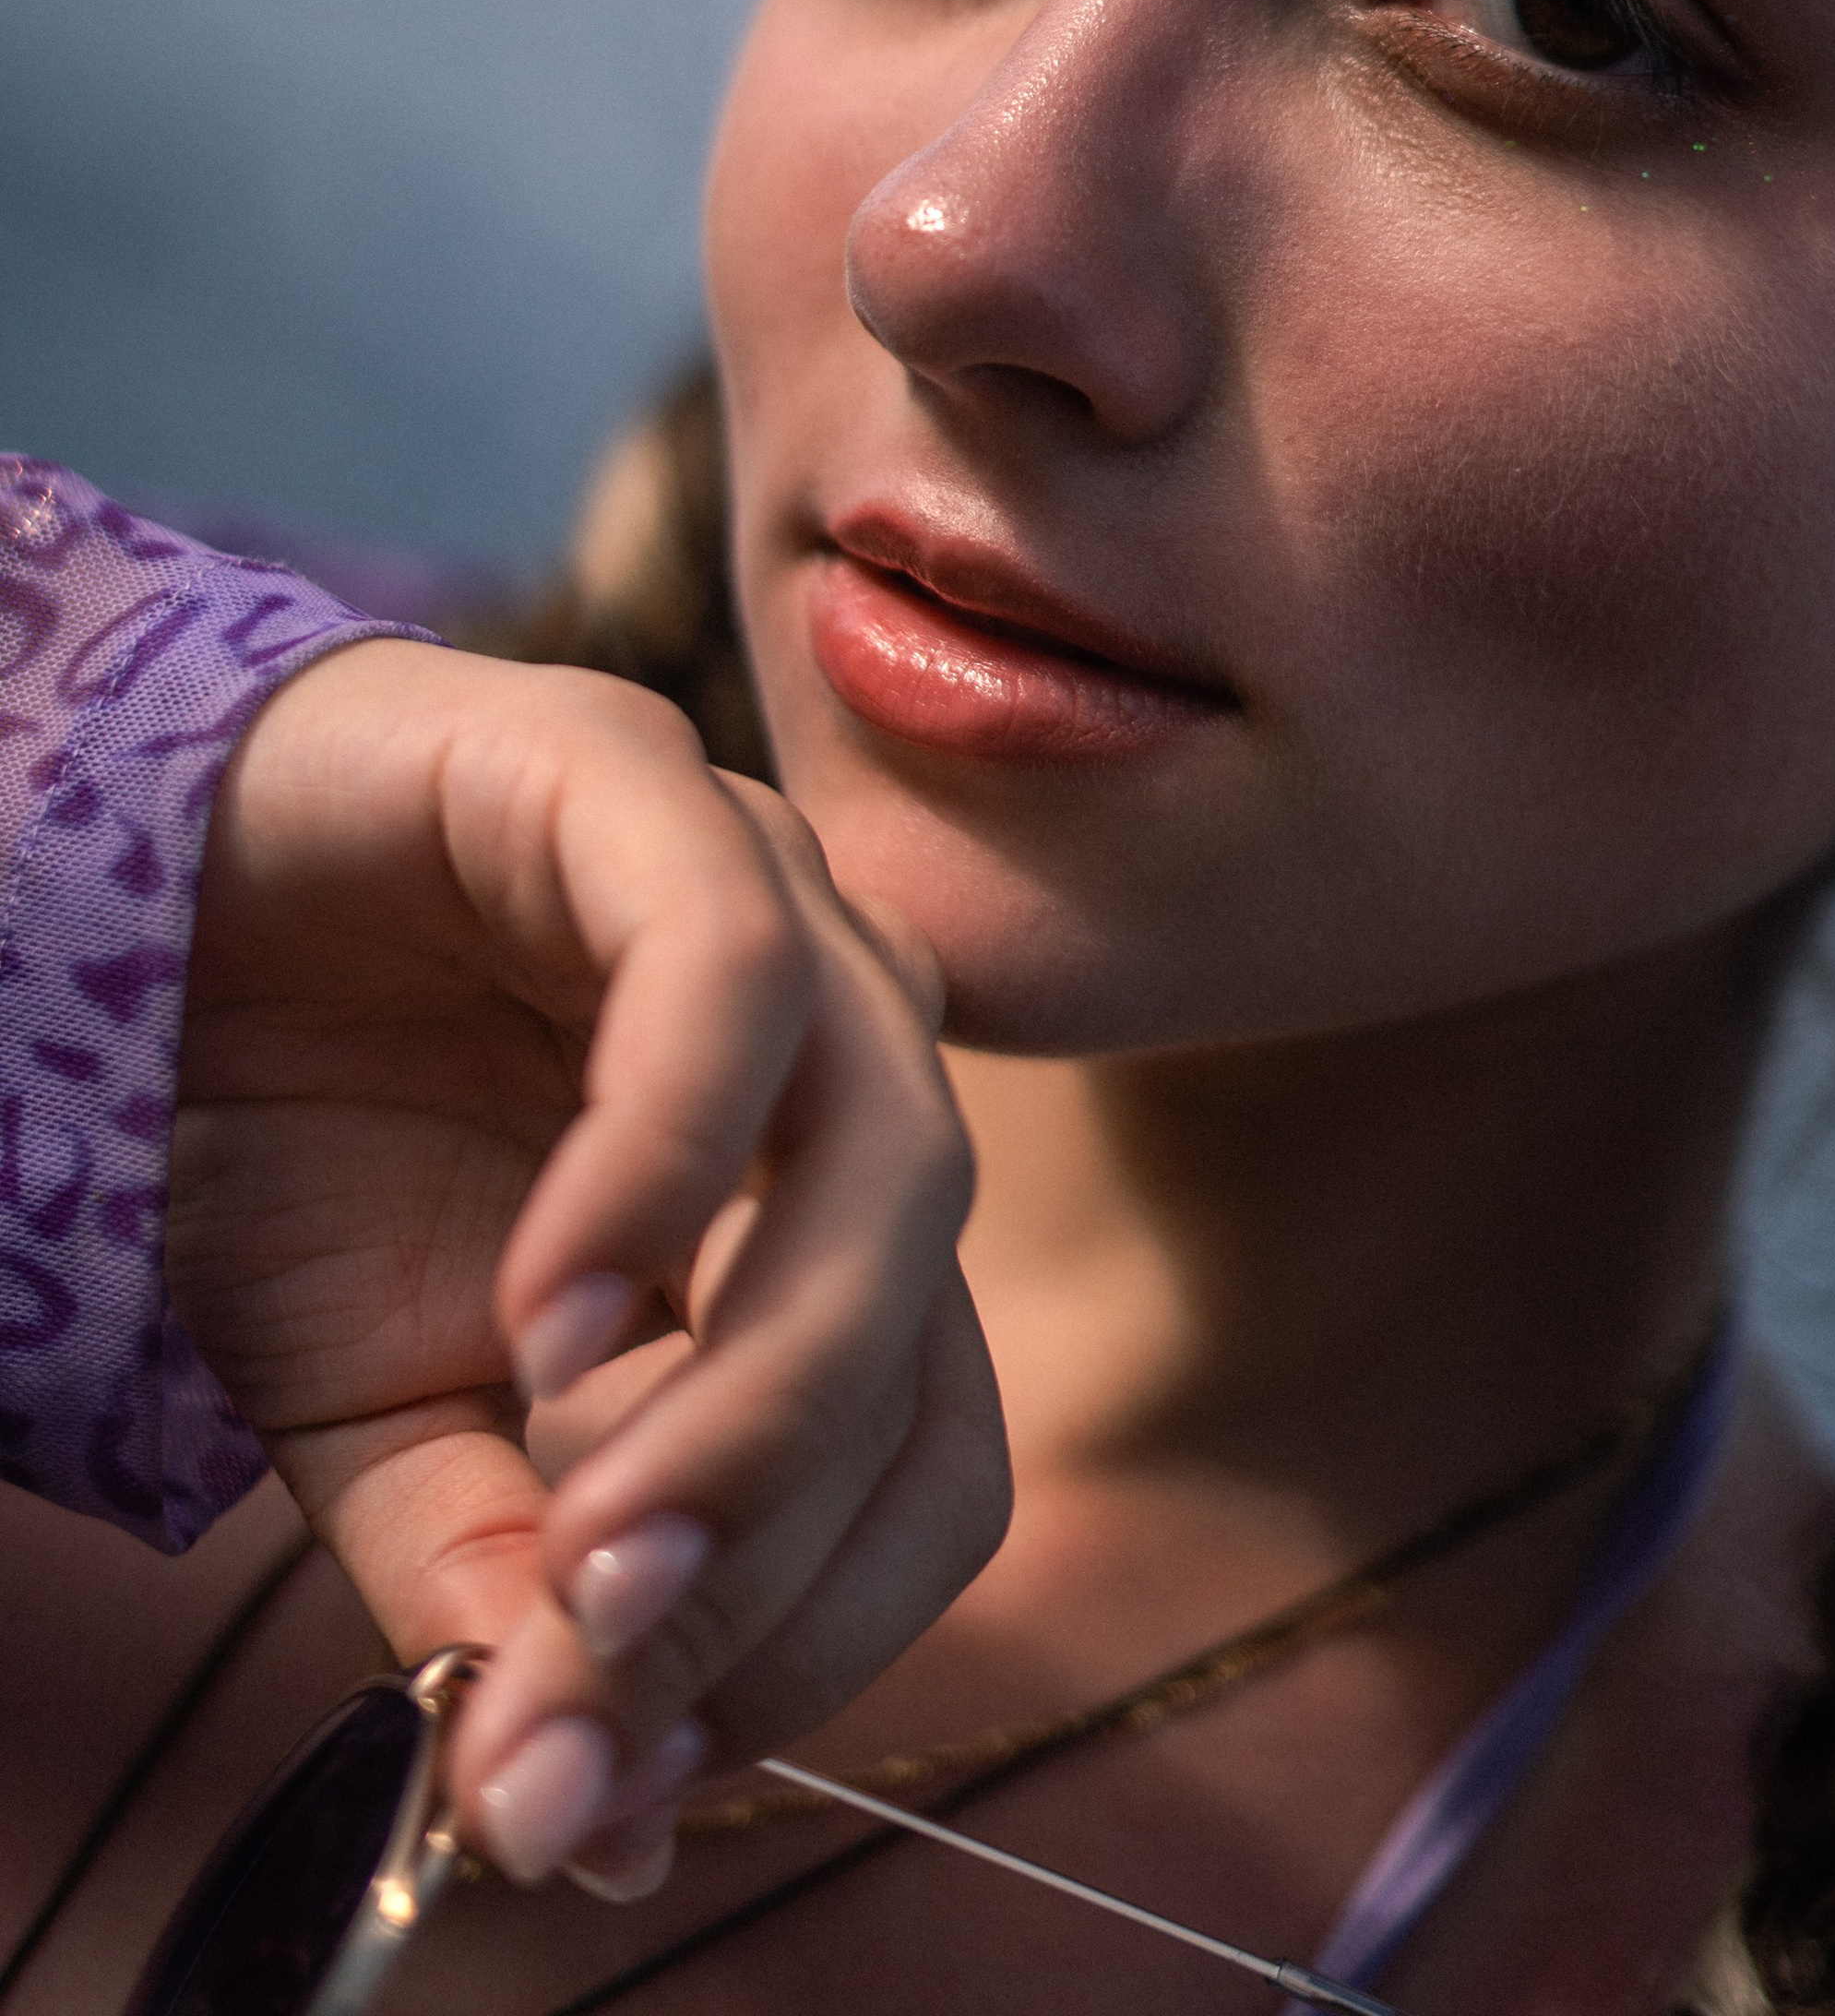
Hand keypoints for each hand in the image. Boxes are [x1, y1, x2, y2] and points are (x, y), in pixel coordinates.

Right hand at [166, 640, 1008, 1892]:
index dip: (812, 1633)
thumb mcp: (394, 1429)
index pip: (923, 1454)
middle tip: (598, 1669)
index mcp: (822, 1214)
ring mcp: (768, 895)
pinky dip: (662, 1164)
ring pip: (887, 1161)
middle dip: (771, 1539)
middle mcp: (846, 1053)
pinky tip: (546, 1310)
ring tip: (583, 1518)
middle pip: (922, 1329)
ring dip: (752, 1385)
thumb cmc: (306, 1149)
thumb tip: (591, 1830)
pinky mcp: (639, 777)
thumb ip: (505, 1594)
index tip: (630, 1770)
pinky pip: (728, 975)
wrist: (138, 922)